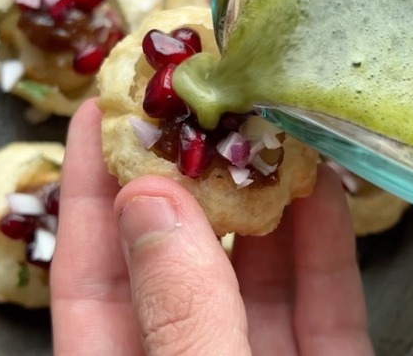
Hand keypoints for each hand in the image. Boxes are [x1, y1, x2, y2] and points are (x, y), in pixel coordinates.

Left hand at [50, 99, 373, 354]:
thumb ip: (179, 313)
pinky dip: (324, 246)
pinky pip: (324, 303)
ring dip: (263, 197)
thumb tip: (150, 200)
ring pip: (254, 273)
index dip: (88, 190)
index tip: (98, 111)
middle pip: (175, 256)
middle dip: (189, 174)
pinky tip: (322, 185)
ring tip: (265, 122)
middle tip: (198, 98)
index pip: (88, 274)